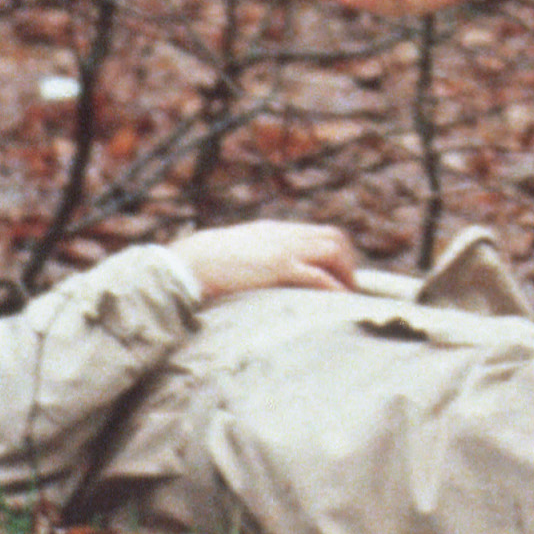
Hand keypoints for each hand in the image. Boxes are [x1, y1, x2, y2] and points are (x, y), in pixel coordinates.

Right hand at [171, 221, 360, 301]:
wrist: (186, 265)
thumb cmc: (203, 265)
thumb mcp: (235, 254)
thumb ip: (254, 257)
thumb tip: (261, 274)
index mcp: (274, 231)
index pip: (320, 232)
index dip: (336, 254)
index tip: (339, 276)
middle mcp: (284, 235)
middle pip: (334, 237)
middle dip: (347, 262)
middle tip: (348, 288)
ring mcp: (283, 249)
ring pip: (333, 251)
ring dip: (345, 274)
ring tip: (346, 296)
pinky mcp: (278, 267)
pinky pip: (317, 274)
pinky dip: (332, 287)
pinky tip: (337, 301)